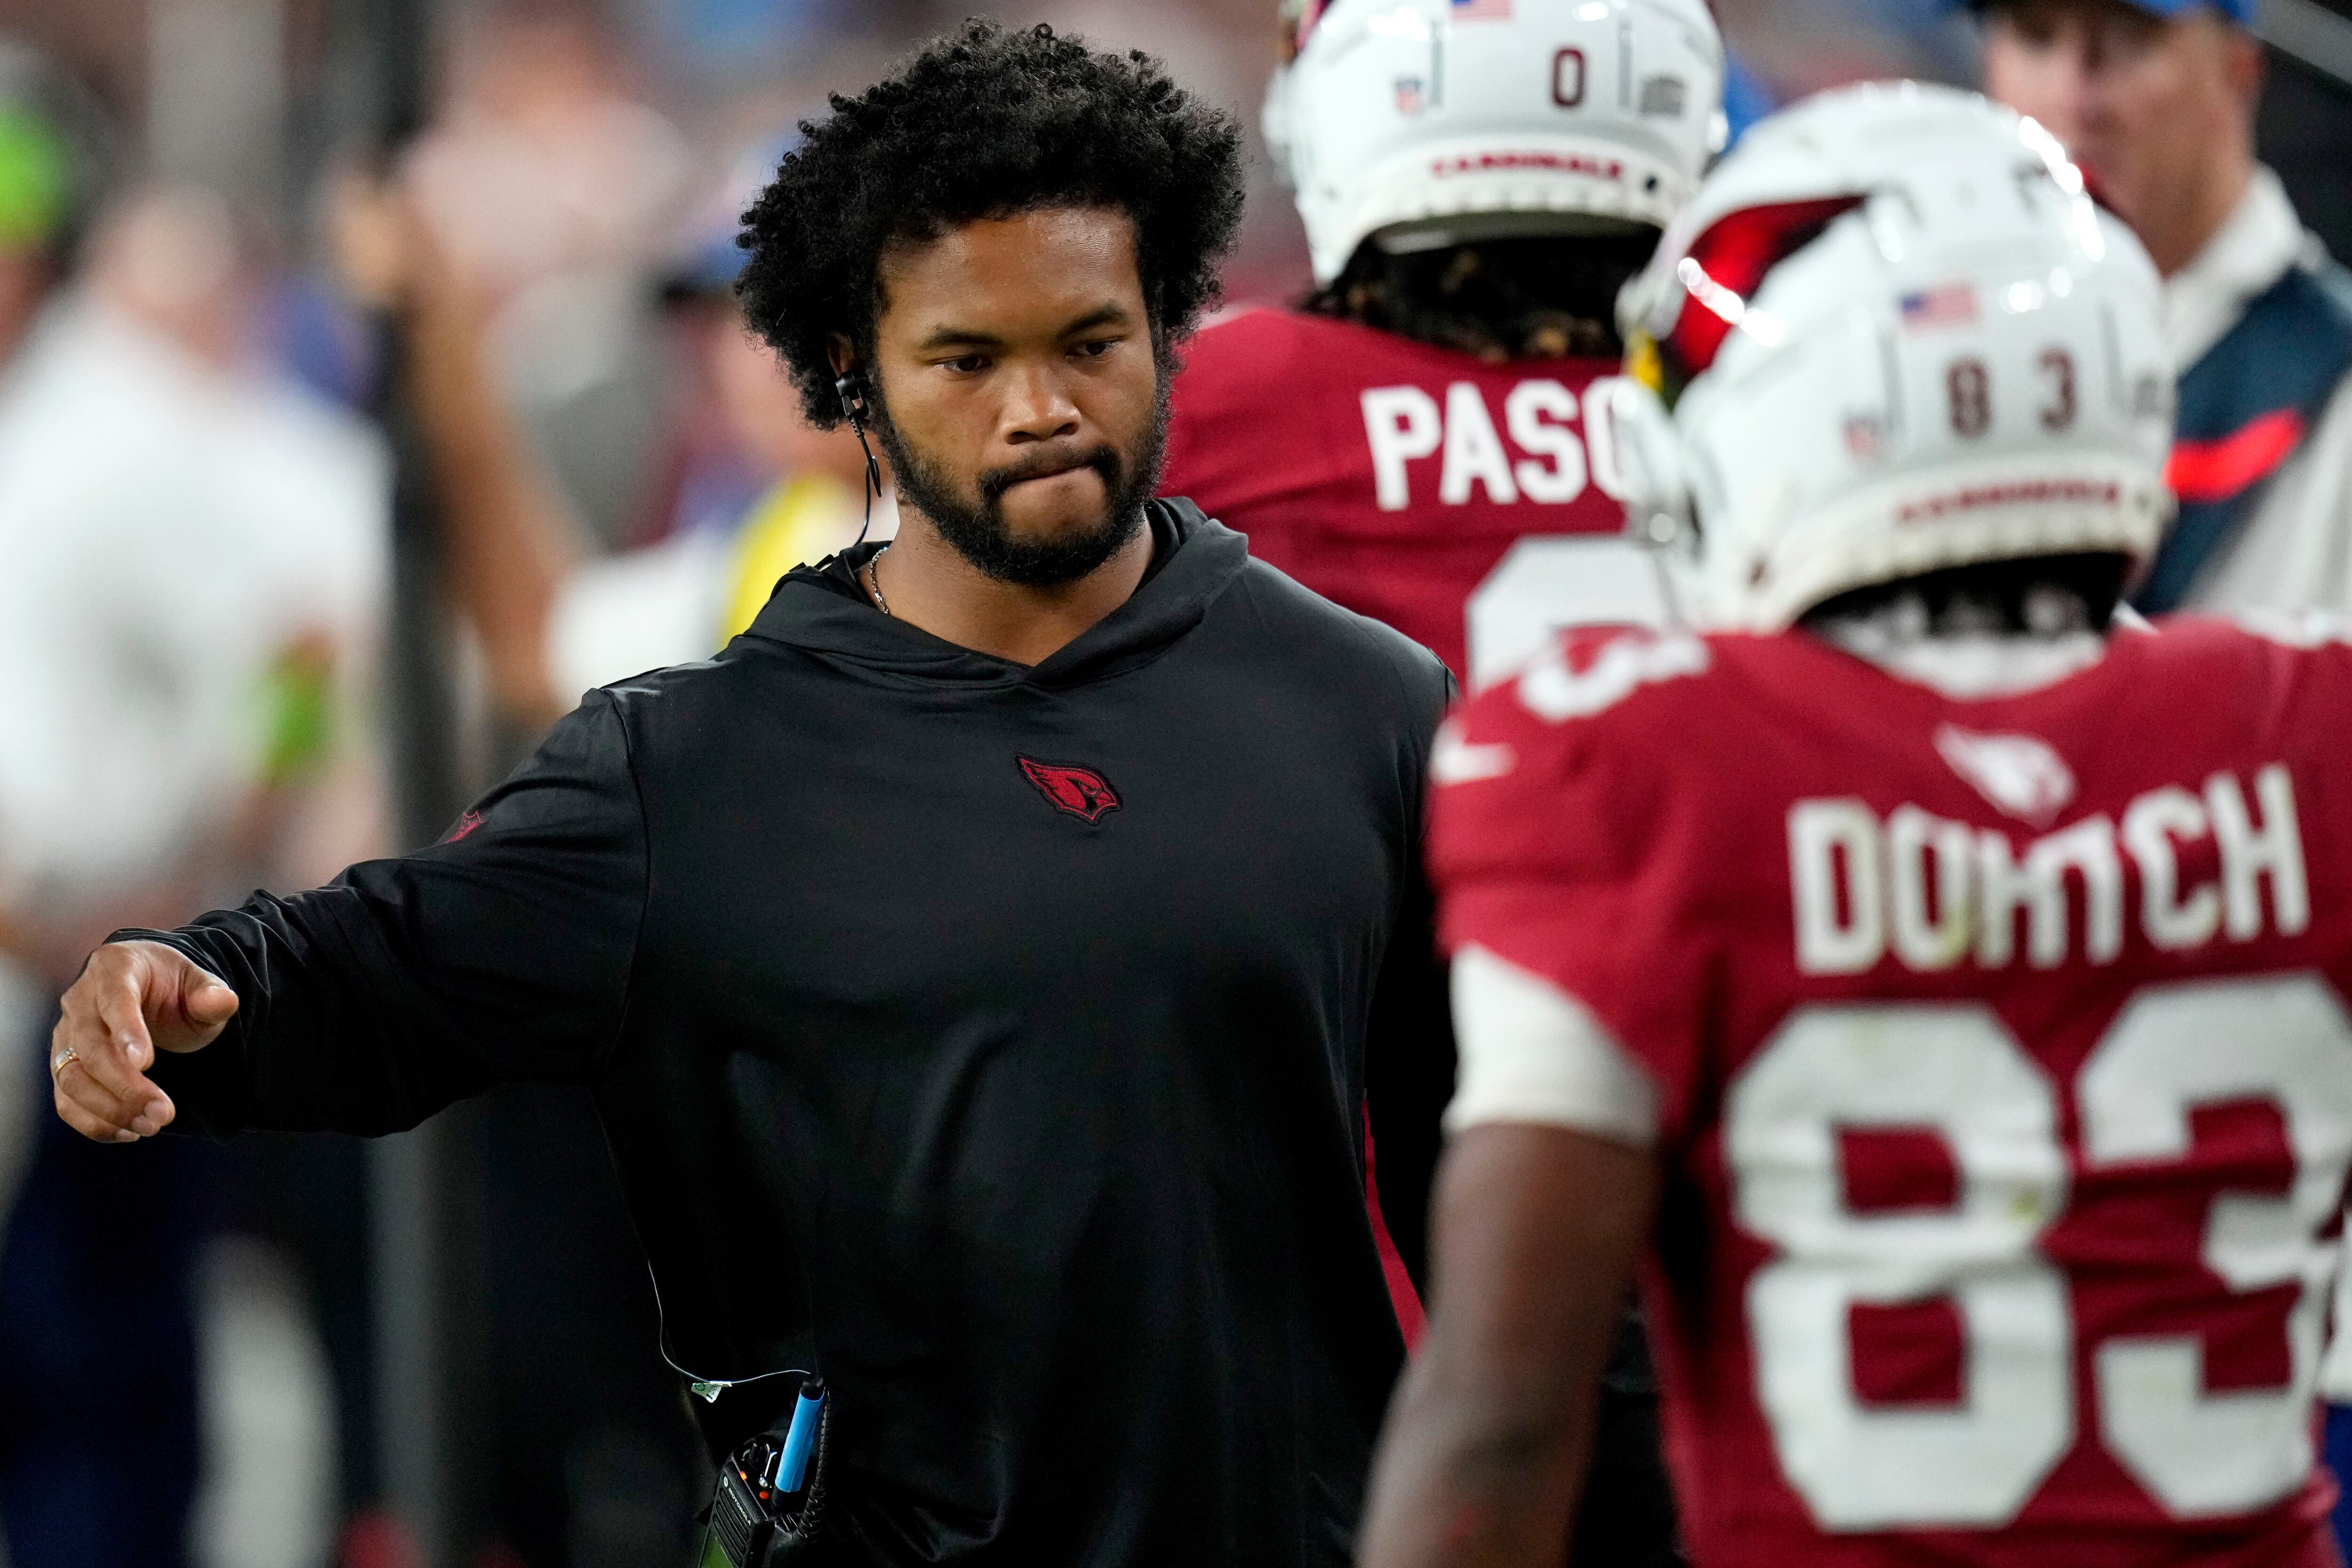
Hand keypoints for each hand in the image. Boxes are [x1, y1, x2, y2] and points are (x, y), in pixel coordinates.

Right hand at [50, 941, 238, 1142]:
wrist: (149, 994)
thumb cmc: (174, 989)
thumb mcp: (200, 984)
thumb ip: (211, 994)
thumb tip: (222, 1002)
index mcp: (114, 968)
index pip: (115, 999)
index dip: (127, 1031)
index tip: (146, 1063)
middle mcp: (80, 999)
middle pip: (90, 1047)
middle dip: (124, 1085)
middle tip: (163, 1113)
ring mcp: (65, 1034)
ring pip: (71, 1078)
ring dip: (109, 1109)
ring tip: (152, 1125)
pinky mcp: (62, 1065)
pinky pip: (65, 1100)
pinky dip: (93, 1122)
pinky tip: (129, 1132)